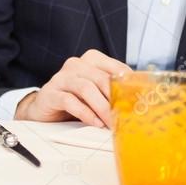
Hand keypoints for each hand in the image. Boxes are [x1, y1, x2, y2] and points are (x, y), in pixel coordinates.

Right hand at [15, 49, 129, 127]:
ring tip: (111, 123)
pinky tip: (95, 123)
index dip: (129, 85)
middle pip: (101, 79)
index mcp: (91, 60)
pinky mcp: (50, 93)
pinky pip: (69, 101)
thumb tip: (138, 105)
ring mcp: (61, 78)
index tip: (140, 101)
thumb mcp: (97, 94)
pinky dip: (85, 113)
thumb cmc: (75, 100)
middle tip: (126, 117)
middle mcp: (75, 65)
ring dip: (102, 108)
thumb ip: (113, 93)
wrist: (45, 109)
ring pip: (86, 88)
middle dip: (116, 100)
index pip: (115, 68)